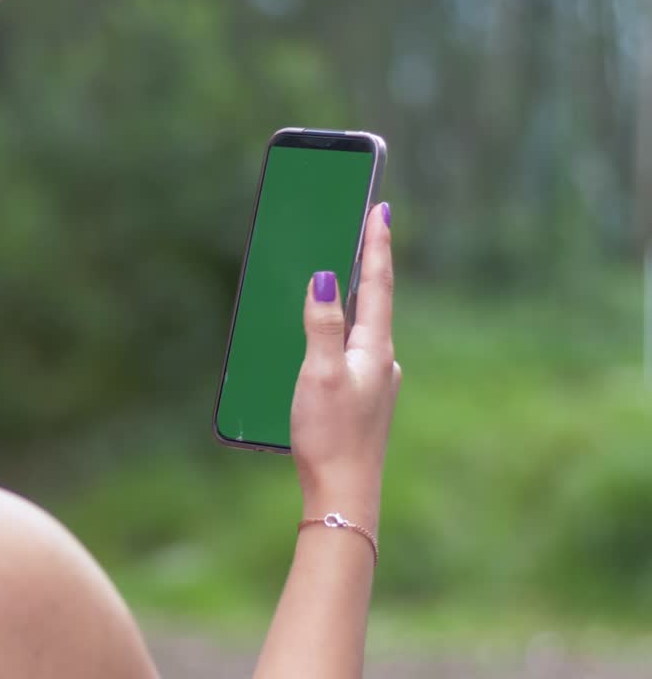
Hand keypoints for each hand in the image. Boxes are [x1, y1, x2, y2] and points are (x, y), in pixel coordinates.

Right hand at [290, 203, 400, 528]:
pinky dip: (340, 334)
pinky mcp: (362, 401)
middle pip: (374, 302)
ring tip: (338, 279)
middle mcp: (382, 362)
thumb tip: (328, 277)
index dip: (377, 243)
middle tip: (361, 229)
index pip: (379, 283)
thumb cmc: (330, 436)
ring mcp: (374, 383)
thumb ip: (322, 324)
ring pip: (362, 329)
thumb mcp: (320, 374)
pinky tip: (322, 343)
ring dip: (352, 302)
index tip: (381, 207)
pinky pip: (351, 353)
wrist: (344, 494)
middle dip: (366, 266)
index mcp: (375, 349)